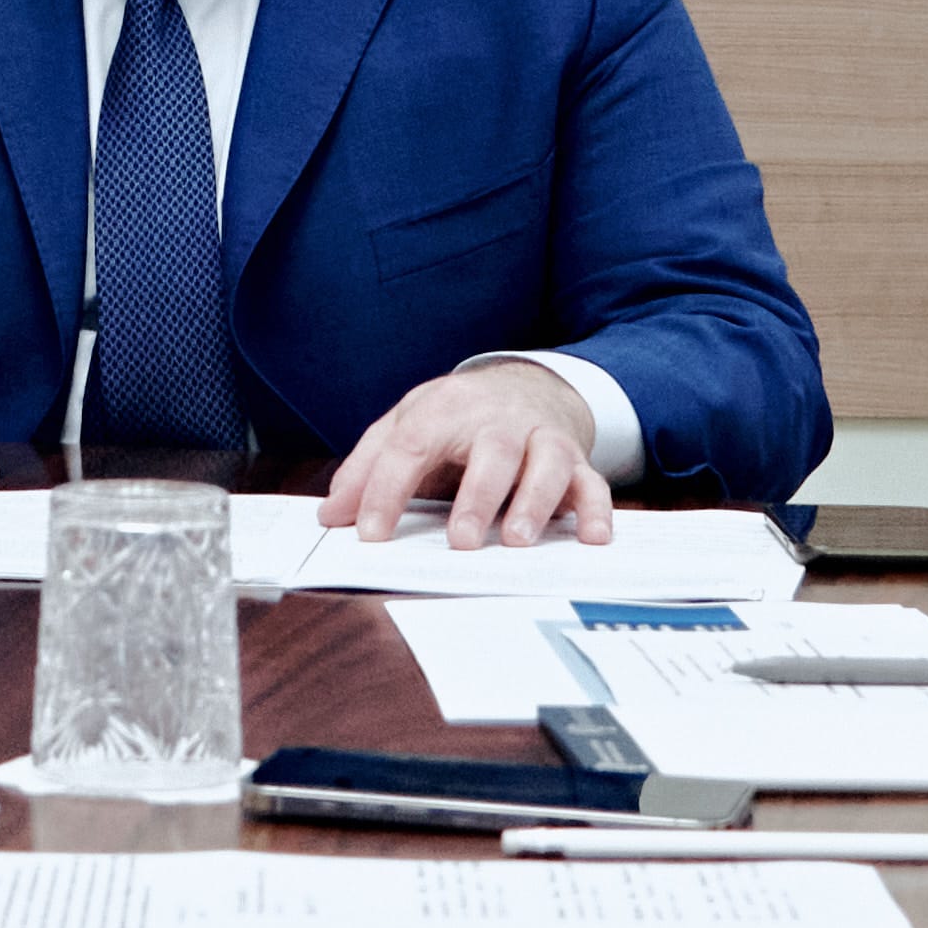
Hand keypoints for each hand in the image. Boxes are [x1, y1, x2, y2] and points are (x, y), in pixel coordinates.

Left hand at [319, 364, 610, 549]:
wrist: (524, 385)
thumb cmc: (457, 417)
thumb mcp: (405, 426)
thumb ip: (367, 468)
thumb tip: (331, 515)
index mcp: (445, 410)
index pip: (411, 446)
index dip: (385, 490)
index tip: (369, 533)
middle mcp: (497, 422)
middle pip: (491, 452)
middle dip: (476, 498)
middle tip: (460, 542)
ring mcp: (540, 439)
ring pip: (546, 464)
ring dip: (535, 503)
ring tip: (517, 541)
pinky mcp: (576, 460)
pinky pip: (593, 483)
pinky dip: (596, 510)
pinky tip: (591, 538)